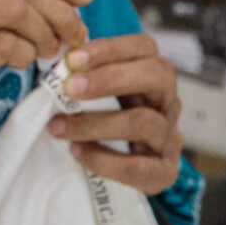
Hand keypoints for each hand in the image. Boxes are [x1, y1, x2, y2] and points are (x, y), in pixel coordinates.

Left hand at [50, 34, 184, 193]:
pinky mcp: (164, 172)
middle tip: (70, 88)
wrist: (122, 176)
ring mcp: (169, 137)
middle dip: (111, 79)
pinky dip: (103, 160)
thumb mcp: (96, 98)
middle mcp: (166, 103)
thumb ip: (81, 79)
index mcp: (149, 77)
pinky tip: (77, 153)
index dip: (110, 49)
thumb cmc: (102, 126)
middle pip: (158, 76)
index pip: (144, 48)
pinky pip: (139, 166)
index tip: (72, 60)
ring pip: (144, 122)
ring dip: (95, 124)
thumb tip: (57, 61)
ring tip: (59, 127)